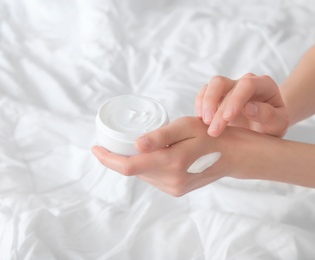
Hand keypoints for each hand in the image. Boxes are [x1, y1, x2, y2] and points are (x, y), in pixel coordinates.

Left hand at [92, 116, 276, 195]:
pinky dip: (147, 166)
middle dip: (119, 158)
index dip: (108, 158)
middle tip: (115, 141)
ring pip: (143, 175)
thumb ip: (161, 136)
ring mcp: (175, 188)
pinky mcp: (177, 190)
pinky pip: (153, 178)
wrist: (234, 154)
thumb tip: (136, 145)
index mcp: (171, 163)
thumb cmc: (211, 134)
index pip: (129, 166)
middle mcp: (171, 181)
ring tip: (135, 145)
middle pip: (133, 171)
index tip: (95, 148)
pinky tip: (152, 155)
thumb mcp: (186, 127)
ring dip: (134, 162)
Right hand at [196, 73, 288, 136]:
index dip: (235, 99)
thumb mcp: (277, 125)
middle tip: (213, 129)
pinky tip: (201, 120)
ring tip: (205, 123)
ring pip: (211, 85)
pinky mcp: (217, 95)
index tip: (228, 117)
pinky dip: (200, 105)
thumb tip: (248, 108)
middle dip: (215, 105)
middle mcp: (244, 82)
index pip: (247, 85)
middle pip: (222, 83)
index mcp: (264, 85)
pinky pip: (204, 93)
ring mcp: (229, 87)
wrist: (264, 129)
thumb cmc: (272, 126)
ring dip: (205, 103)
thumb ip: (268, 116)